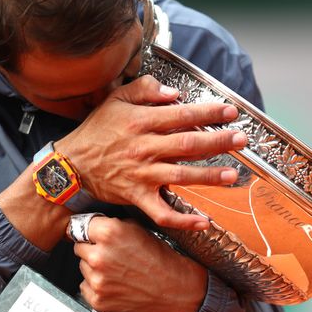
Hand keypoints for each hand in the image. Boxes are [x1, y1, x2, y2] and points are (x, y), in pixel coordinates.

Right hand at [56, 75, 246, 230]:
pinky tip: (204, 221)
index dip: (208, 114)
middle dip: (218, 142)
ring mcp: (141, 175)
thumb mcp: (115, 99)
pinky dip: (183, 219)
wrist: (69, 167)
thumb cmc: (95, 132)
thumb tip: (175, 93)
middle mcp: (143, 149)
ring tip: (232, 175)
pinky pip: (162, 212)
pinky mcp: (137, 197)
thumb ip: (145, 90)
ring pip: (180, 177)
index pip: (181, 116)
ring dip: (208, 177)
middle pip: (187, 145)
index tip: (230, 112)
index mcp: (140, 122)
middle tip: (242, 141)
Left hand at [73, 216, 207, 311]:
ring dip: (95, 269)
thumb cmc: (161, 260)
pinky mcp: (97, 300)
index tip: (92, 236)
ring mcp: (97, 280)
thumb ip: (113, 226)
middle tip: (112, 257)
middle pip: (79, 248)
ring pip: (83, 268)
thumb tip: (94, 226)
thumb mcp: (139, 230)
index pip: (81, 227)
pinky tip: (116, 286)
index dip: (90, 233)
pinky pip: (86, 287)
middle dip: (92, 250)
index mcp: (109, 233)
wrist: (176, 291)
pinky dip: (97, 287)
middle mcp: (99, 256)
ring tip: (119, 272)